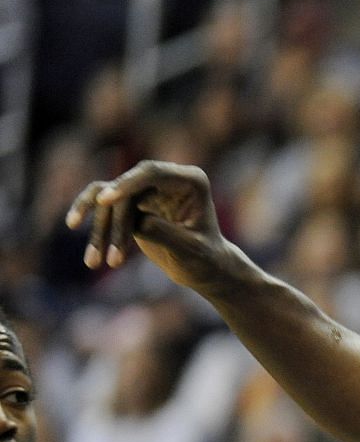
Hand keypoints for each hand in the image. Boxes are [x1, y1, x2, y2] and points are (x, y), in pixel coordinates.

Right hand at [65, 161, 242, 289]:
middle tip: (111, 262)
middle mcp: (167, 178)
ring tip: (93, 264)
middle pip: (127, 191)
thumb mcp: (190, 250)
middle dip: (114, 226)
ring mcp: (147, 188)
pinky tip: (72, 225)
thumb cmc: (205, 259)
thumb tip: (138, 222)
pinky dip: (92, 221)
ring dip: (99, 231)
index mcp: (191, 180)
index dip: (126, 184)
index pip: (152, 173)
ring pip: (109, 199)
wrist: (205, 268)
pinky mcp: (131, 201)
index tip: (104, 200)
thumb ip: (166, 233)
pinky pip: (103, 206)